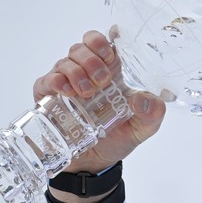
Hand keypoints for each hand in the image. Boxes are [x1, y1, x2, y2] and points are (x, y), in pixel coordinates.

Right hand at [33, 30, 166, 177]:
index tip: (113, 51)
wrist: (92, 163)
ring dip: (78, 71)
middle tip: (104, 79)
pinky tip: (67, 92)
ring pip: (68, 58)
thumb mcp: (143, 127)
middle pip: (87, 43)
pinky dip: (57, 81)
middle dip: (95, 56)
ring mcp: (68, 80)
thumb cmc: (117, 138)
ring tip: (87, 92)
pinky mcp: (49, 94)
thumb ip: (153, 113)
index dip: (110, 38)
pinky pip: (48, 78)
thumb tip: (143, 99)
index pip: (109, 42)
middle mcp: (90, 71)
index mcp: (115, 71)